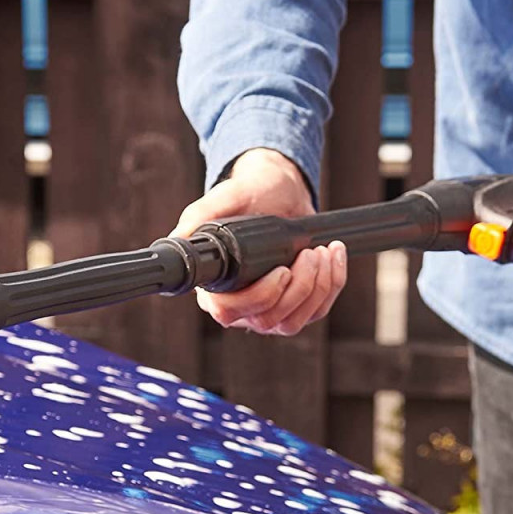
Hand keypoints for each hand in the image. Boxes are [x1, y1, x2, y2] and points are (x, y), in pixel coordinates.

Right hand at [172, 148, 347, 335]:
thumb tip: (180, 239)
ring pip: (292, 321)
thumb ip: (199, 216)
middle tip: (310, 254)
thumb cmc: (250, 193)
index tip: (282, 271)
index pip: (229, 311)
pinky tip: (332, 256)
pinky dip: (331, 284)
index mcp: (214, 285)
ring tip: (322, 252)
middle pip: (267, 320)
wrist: (280, 192)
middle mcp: (239, 305)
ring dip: (317, 287)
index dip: (260, 297)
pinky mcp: (294, 308)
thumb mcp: (226, 196)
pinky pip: (315, 312)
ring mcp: (267, 310)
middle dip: (298, 288)